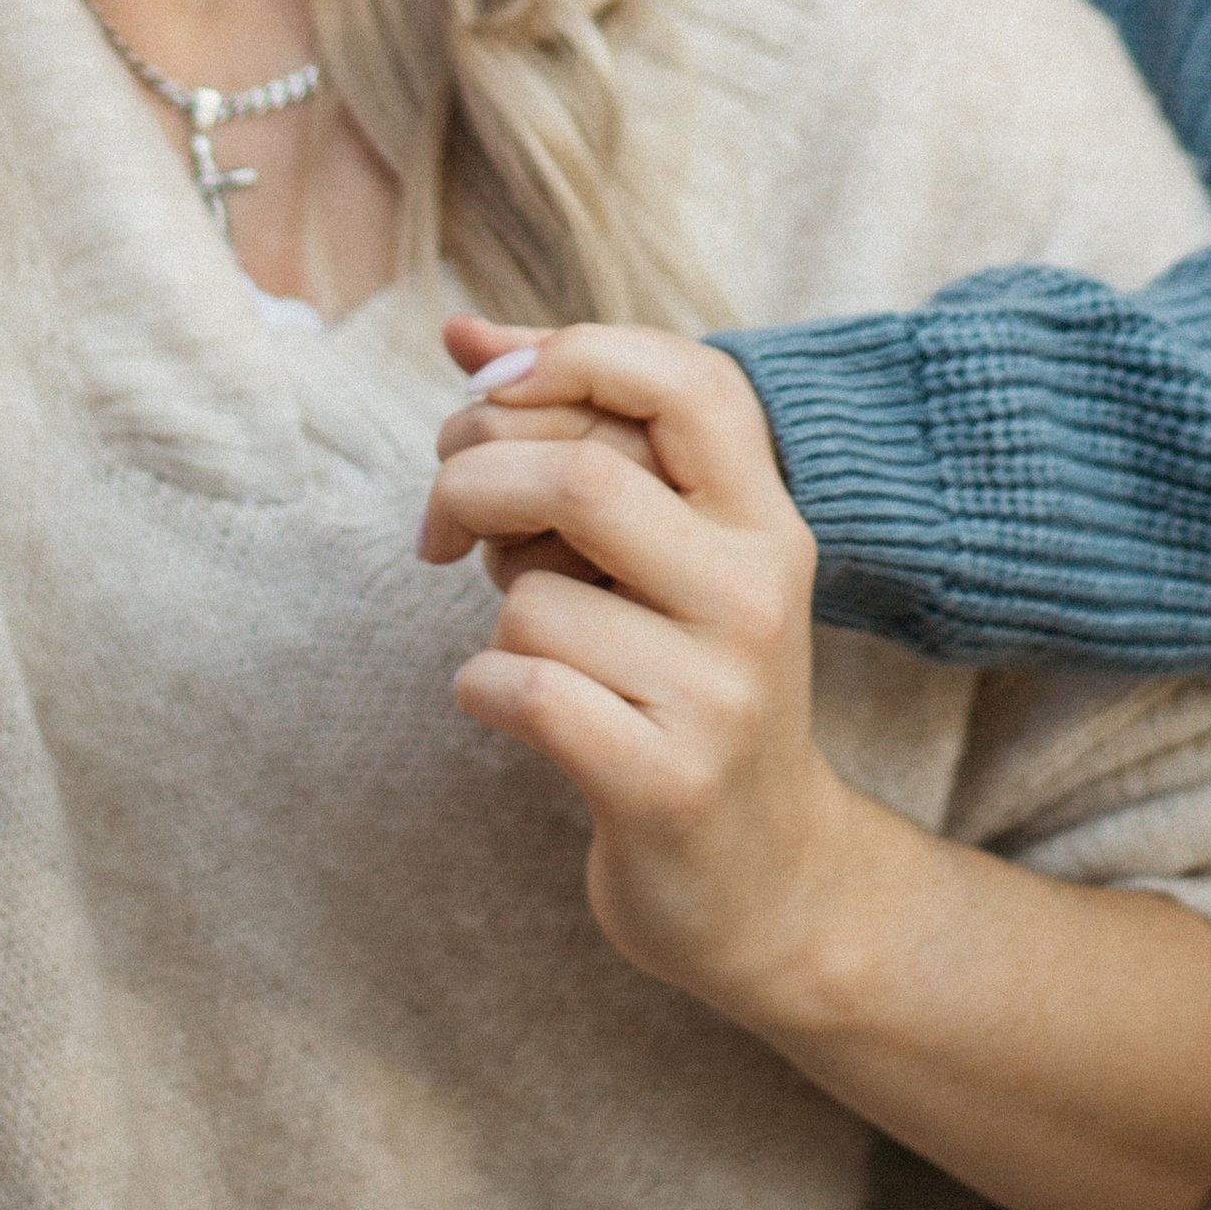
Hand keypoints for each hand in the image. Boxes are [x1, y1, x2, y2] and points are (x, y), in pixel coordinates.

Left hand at [422, 323, 871, 1019]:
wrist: (764, 880)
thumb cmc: (681, 682)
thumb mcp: (661, 550)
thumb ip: (572, 430)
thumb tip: (461, 329)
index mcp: (764, 514)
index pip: (686, 378)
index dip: (567, 355)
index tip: (487, 393)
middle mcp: (759, 588)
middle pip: (583, 475)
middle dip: (473, 482)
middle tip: (446, 523)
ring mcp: (721, 689)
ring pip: (534, 597)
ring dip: (494, 615)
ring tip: (540, 646)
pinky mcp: (668, 781)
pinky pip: (520, 689)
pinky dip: (480, 689)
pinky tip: (513, 707)